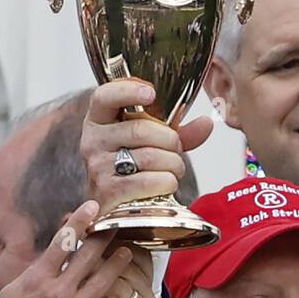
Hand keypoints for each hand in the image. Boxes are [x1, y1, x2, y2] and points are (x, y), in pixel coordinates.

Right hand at [0, 203, 133, 297]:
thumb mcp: (12, 293)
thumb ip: (33, 273)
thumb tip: (48, 256)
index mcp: (37, 278)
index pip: (63, 240)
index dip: (80, 220)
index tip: (92, 207)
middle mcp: (58, 290)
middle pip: (90, 254)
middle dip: (106, 236)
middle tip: (118, 225)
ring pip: (106, 278)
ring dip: (119, 262)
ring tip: (127, 254)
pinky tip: (119, 293)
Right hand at [81, 79, 213, 211]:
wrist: (112, 208)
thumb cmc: (129, 169)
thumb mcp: (150, 142)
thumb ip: (177, 131)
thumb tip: (206, 123)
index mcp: (98, 121)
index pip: (104, 96)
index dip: (128, 90)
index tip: (151, 93)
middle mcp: (92, 141)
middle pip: (141, 129)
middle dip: (171, 141)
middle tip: (176, 150)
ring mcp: (97, 167)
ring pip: (150, 156)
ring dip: (173, 164)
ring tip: (174, 169)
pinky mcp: (107, 192)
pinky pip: (148, 181)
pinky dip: (167, 182)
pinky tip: (166, 184)